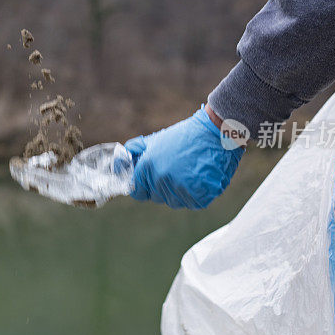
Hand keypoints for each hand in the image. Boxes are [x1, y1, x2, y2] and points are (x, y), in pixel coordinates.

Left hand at [124, 106, 243, 209]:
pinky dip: (197, 194)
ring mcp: (180, 189)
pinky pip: (193, 203)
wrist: (215, 131)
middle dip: (164, 187)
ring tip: (190, 172)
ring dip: (181, 192)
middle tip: (177, 170)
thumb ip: (135, 152)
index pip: (138, 192)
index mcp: (147, 167)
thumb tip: (120, 163)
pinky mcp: (199, 195)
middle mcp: (161, 179)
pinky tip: (201, 178)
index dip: (144, 187)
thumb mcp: (155, 140)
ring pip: (175, 201)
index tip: (153, 181)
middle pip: (157, 197)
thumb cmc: (185, 135)